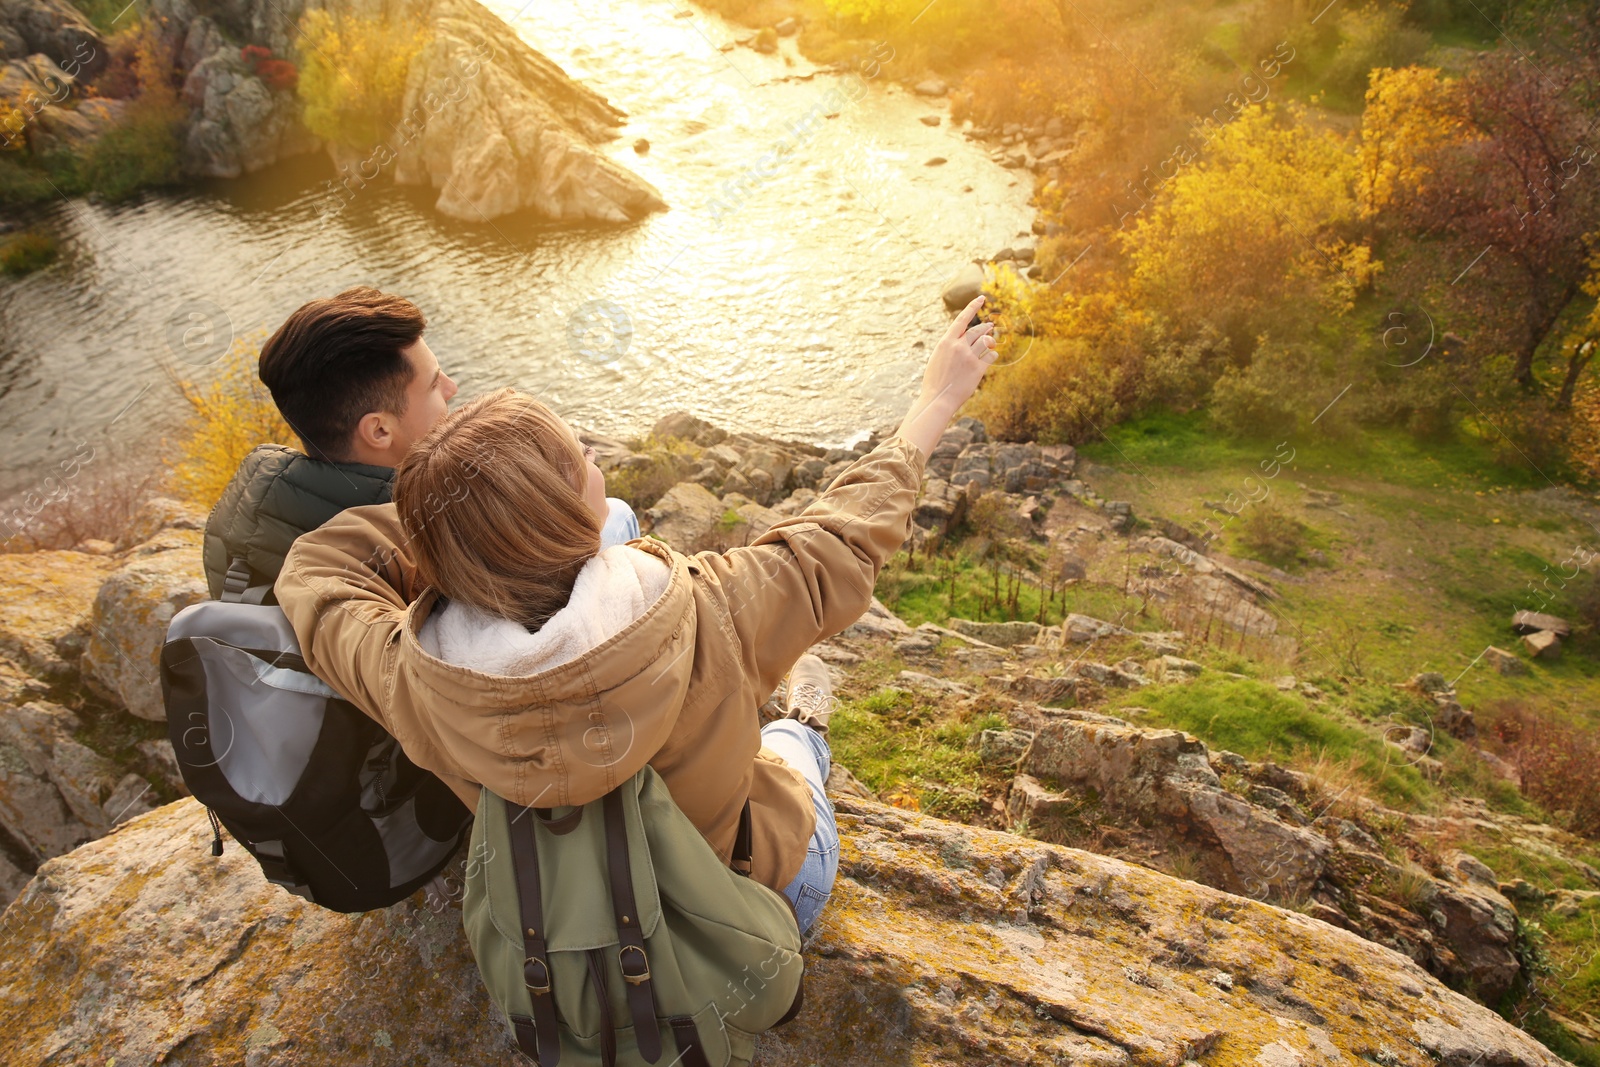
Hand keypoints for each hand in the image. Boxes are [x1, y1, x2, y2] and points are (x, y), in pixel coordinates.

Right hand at [918, 295, 998, 415]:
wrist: (938, 398)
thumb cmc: (935, 380)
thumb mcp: (937, 358)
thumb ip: (950, 346)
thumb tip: (963, 338)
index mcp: (946, 342)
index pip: (962, 319)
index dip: (973, 307)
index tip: (981, 298)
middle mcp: (958, 346)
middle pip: (977, 330)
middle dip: (985, 328)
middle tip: (990, 327)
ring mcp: (969, 356)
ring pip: (986, 341)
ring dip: (990, 340)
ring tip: (991, 340)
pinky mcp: (978, 368)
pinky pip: (991, 356)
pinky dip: (992, 354)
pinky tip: (991, 356)